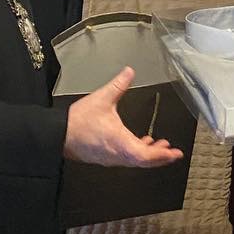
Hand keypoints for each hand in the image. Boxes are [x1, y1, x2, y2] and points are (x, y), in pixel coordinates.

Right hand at [63, 67, 183, 166]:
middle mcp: (117, 154)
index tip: (174, 153)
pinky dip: (137, 153)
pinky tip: (139, 142)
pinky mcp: (105, 157)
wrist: (58, 134)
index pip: (146, 155)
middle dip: (160, 156)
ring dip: (149, 155)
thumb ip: (119, 85)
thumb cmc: (79, 120)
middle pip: (144, 161)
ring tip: (160, 145)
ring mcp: (111, 158)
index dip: (162, 156)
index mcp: (120, 142)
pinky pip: (126, 158)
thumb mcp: (102, 98)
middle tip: (173, 152)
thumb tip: (129, 72)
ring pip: (135, 161)